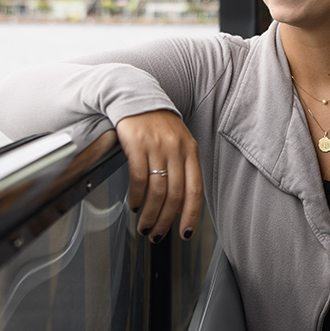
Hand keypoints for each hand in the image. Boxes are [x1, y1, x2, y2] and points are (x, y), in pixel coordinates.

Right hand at [114, 110, 202, 241]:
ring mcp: (157, 146)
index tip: (185, 232)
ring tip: (144, 225)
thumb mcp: (178, 143)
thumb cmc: (157, 124)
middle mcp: (176, 149)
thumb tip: (180, 204)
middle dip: (165, 221)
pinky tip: (134, 204)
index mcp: (190, 150)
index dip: (191, 215)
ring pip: (157, 191)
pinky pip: (138, 178)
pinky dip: (136, 196)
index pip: (195, 190)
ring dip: (150, 214)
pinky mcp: (137, 144)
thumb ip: (182, 169)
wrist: (136, 97)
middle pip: (175, 195)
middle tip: (156, 234)